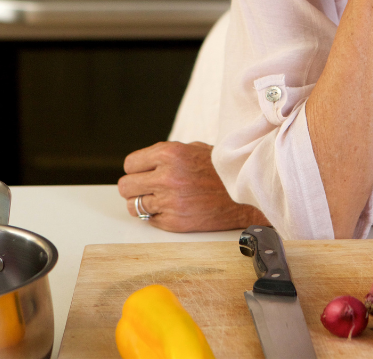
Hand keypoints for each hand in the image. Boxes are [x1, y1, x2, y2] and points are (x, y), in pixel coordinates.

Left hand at [118, 141, 268, 231]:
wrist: (246, 191)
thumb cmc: (220, 169)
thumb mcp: (192, 149)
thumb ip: (165, 155)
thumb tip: (141, 165)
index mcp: (169, 154)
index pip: (130, 164)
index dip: (136, 169)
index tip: (143, 173)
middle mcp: (166, 177)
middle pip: (126, 187)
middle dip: (134, 188)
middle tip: (146, 189)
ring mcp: (170, 202)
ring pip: (134, 206)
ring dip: (143, 204)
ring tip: (159, 200)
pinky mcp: (175, 222)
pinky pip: (150, 220)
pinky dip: (158, 216)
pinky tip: (173, 209)